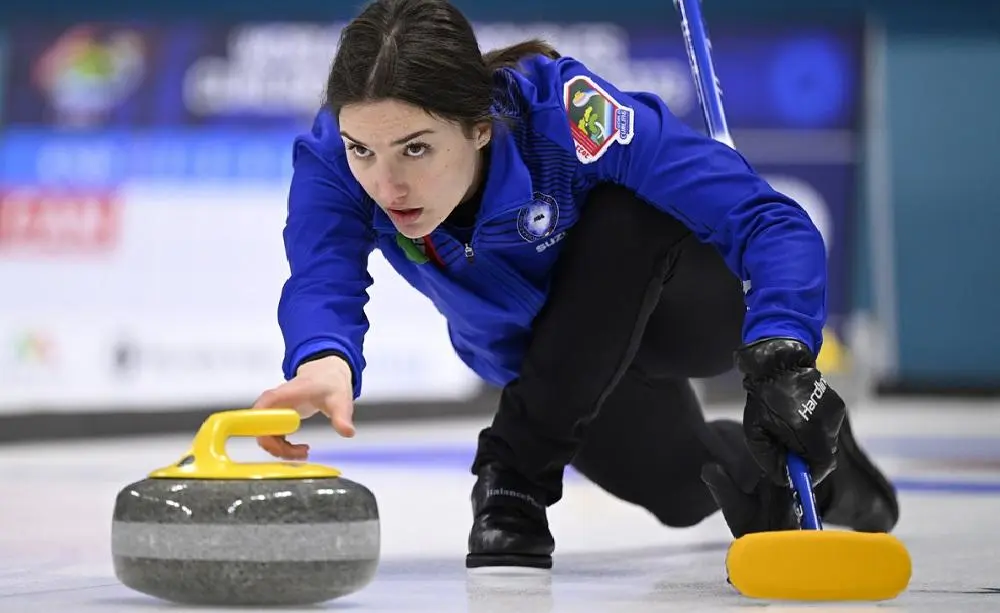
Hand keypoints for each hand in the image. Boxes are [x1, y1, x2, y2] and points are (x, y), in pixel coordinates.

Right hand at [252, 355, 355, 459]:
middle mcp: (273, 403)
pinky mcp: (278, 419)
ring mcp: (274, 412)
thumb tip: (348, 432)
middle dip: (277, 448)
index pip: (259, 412)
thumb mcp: (339, 399)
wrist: (328, 374)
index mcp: (283, 395)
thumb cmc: (329, 383)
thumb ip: (342, 416)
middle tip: (301, 454)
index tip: (283, 444)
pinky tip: (301, 448)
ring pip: (266, 437)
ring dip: (282, 451)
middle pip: (261, 431)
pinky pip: (273, 438)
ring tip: (305, 452)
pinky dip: (284, 448)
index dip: (262, 430)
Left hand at [736, 338, 844, 485]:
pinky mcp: (838, 406)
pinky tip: (800, 418)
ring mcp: (835, 414)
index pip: (822, 467)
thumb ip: (769, 460)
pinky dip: (816, 431)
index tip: (798, 478)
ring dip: (812, 444)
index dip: (810, 476)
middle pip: (826, 456)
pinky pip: (829, 428)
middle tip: (790, 454)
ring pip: (828, 442)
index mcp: (808, 433)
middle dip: (809, 460)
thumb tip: (784, 478)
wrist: (778, 363)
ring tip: (792, 431)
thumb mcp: (755, 433)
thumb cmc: (762, 398)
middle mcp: (827, 425)